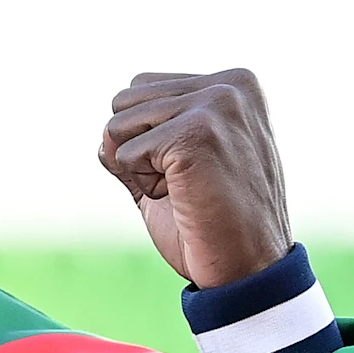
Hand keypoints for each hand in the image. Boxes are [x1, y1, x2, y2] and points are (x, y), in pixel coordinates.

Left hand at [96, 68, 291, 287]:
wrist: (249, 269)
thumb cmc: (214, 223)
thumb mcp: (179, 165)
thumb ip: (144, 137)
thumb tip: (104, 138)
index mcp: (233, 83)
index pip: (143, 88)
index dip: (146, 138)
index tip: (190, 169)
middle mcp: (230, 85)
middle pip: (124, 100)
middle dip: (136, 148)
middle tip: (184, 183)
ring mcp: (216, 105)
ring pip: (117, 125)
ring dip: (139, 168)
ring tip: (185, 190)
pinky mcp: (196, 133)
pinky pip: (124, 154)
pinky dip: (142, 186)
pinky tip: (184, 199)